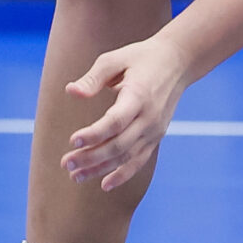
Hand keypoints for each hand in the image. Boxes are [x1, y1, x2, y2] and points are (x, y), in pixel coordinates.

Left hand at [61, 35, 190, 190]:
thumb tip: (71, 92)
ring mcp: (154, 130)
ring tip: (74, 176)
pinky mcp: (155, 137)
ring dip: (100, 169)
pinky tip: (104, 185)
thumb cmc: (140, 58)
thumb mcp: (114, 59)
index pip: (115, 122)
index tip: (72, 140)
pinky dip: (122, 174)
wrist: (177, 62)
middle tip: (65, 163)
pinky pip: (138, 160)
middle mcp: (149, 118)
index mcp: (139, 96)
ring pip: (126, 157)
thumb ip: (93, 78)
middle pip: (118, 145)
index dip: (94, 134)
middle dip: (91, 157)